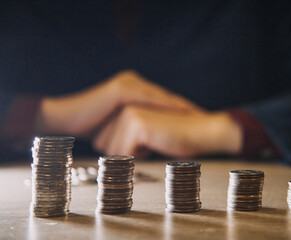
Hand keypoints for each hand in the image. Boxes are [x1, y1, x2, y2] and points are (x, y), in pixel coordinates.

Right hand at [36, 70, 198, 135]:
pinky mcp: (121, 89)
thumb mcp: (119, 128)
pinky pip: (148, 98)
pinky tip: (180, 111)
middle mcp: (132, 84)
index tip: (197, 120)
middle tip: (204, 116)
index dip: (180, 111)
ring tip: (197, 114)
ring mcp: (127, 84)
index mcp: (133, 92)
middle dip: (185, 108)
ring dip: (179, 106)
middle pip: (165, 98)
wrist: (66, 119)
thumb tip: (148, 146)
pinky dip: (165, 106)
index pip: (161, 103)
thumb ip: (134, 130)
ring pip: (160, 97)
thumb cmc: (92, 127)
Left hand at [93, 106, 241, 157]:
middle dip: (125, 153)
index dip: (122, 150)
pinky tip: (156, 143)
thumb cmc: (176, 137)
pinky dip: (141, 156)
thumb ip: (124, 137)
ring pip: (113, 152)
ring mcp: (129, 113)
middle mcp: (123, 107)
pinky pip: (125, 154)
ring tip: (153, 140)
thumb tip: (107, 154)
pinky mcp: (137, 123)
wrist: (201, 132)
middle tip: (150, 141)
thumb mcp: (142, 136)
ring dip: (134, 154)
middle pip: (104, 146)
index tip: (143, 142)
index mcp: (124, 107)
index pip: (103, 140)